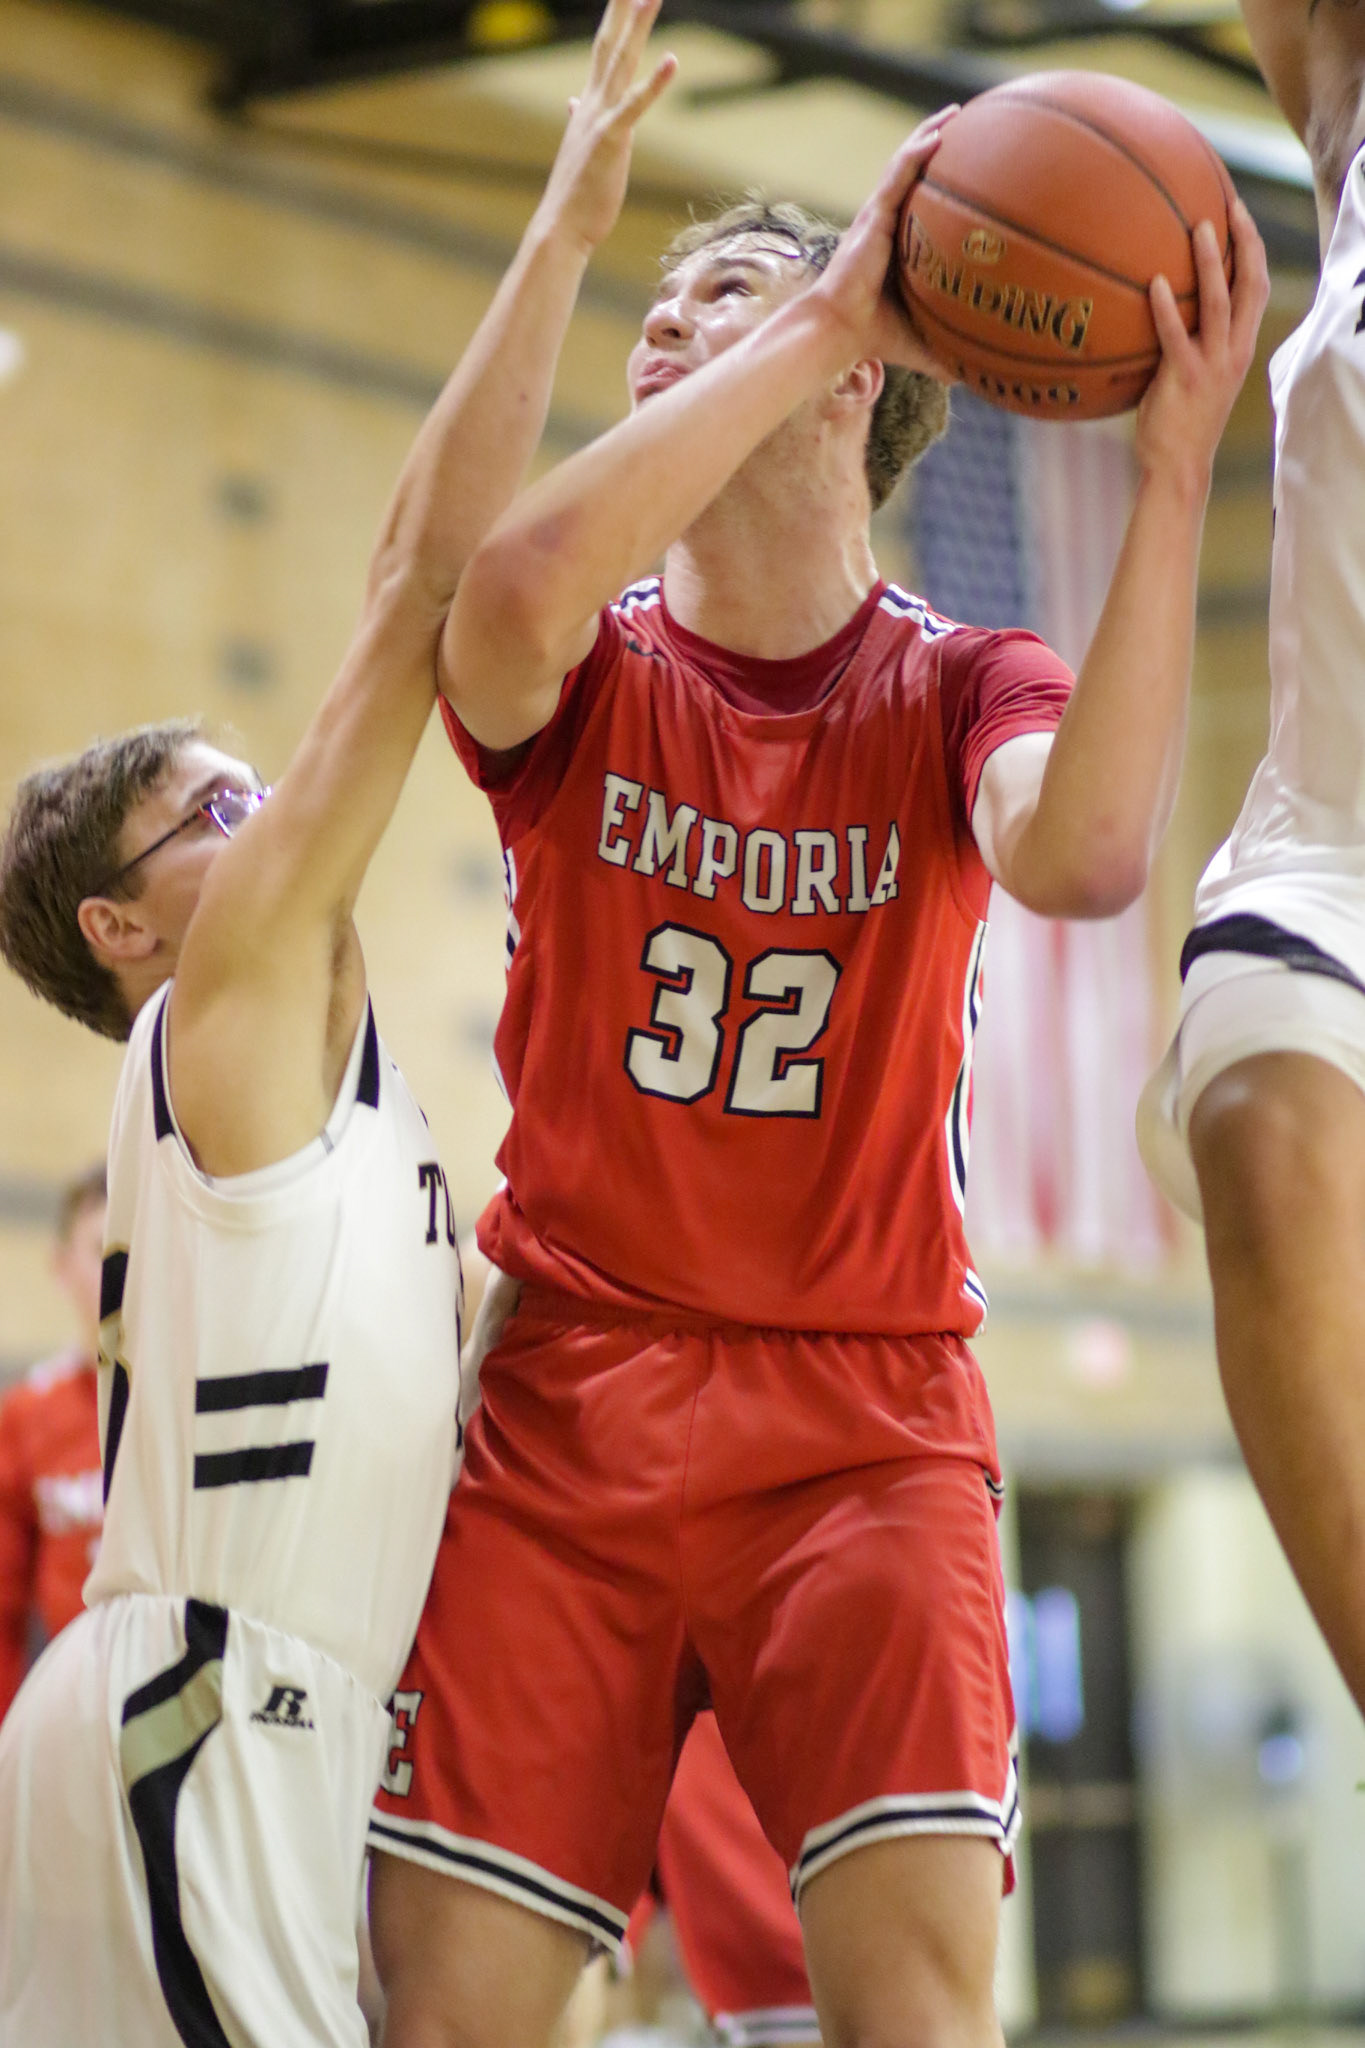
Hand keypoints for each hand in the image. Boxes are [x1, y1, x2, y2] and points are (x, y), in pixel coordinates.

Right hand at [536, 0, 676, 256]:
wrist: (561, 228)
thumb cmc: (575, 194)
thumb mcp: (582, 147)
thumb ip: (580, 119)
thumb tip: (573, 102)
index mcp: (589, 104)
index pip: (605, 50)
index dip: (616, 19)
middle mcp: (592, 103)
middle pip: (611, 42)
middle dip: (622, 7)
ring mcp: (600, 119)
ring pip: (621, 62)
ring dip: (636, 27)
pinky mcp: (612, 140)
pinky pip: (635, 106)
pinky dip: (654, 83)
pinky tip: (672, 60)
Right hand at [809, 108, 960, 380]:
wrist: (839, 331)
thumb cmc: (877, 337)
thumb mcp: (926, 342)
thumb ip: (956, 351)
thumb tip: (988, 379)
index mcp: (902, 243)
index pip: (927, 202)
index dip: (949, 179)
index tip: (981, 164)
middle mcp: (891, 222)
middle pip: (919, 172)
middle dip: (943, 144)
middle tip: (975, 124)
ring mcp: (880, 215)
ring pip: (908, 163)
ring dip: (931, 133)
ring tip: (957, 113)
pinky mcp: (872, 215)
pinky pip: (898, 175)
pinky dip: (918, 152)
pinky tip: (941, 134)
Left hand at [1135, 196, 1268, 487]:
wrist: (1178, 467)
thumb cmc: (1178, 421)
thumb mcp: (1193, 373)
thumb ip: (1188, 341)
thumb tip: (1160, 306)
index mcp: (1240, 347)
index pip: (1256, 288)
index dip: (1252, 248)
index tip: (1239, 214)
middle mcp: (1234, 351)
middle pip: (1250, 285)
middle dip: (1244, 242)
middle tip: (1226, 206)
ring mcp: (1212, 365)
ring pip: (1219, 303)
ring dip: (1210, 263)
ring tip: (1197, 228)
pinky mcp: (1185, 379)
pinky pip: (1176, 336)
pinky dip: (1167, 308)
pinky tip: (1155, 282)